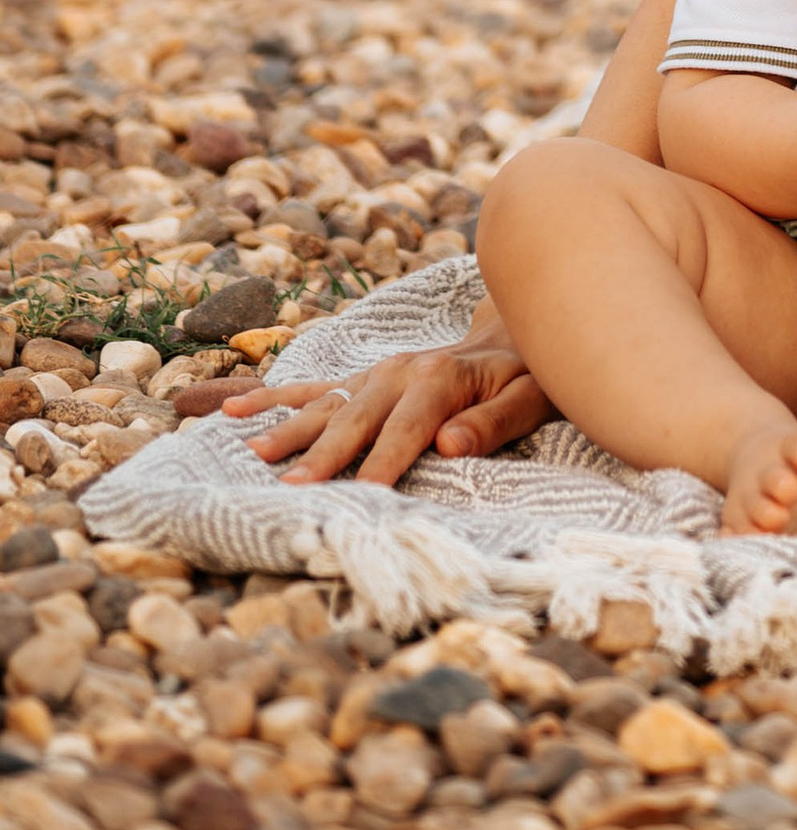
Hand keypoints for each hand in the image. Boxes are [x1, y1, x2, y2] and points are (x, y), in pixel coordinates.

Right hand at [222, 333, 550, 485]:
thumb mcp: (530, 398)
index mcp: (441, 380)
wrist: (513, 335)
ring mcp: (376, 373)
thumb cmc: (527, 376)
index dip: (383, 462)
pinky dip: (273, 396)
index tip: (360, 495)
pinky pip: (313, 386)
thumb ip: (495, 423)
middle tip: (289, 485)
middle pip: (355, 418)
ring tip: (251, 451)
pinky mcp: (362, 378)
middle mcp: (401, 372)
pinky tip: (233, 410)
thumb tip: (450, 443)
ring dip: (288, 428)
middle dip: (323, 453)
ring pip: (325, 404)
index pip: (406, 429)